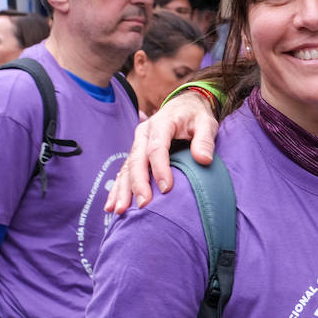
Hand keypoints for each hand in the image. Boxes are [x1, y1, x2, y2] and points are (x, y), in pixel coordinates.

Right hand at [106, 89, 217, 213]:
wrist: (184, 107)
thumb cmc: (196, 117)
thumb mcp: (206, 122)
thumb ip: (205, 140)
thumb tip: (204, 159)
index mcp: (161, 124)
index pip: (157, 147)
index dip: (160, 168)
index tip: (167, 189)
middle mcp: (143, 134)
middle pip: (137, 160)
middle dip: (139, 183)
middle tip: (144, 204)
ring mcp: (136, 145)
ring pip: (127, 168)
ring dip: (122, 190)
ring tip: (119, 210)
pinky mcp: (135, 155)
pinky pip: (123, 173)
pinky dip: (117, 189)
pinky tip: (111, 206)